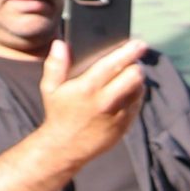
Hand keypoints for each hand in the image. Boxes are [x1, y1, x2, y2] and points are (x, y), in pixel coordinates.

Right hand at [35, 38, 148, 172]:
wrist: (66, 147)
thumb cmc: (58, 113)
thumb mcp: (50, 88)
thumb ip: (55, 65)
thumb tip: (61, 44)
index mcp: (86, 89)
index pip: (113, 65)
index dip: (128, 52)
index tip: (138, 43)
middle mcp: (105, 101)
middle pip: (133, 76)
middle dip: (136, 64)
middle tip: (135, 58)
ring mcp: (118, 115)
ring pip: (139, 89)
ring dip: (138, 79)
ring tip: (131, 72)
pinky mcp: (126, 125)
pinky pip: (138, 104)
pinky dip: (136, 93)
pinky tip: (129, 88)